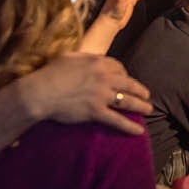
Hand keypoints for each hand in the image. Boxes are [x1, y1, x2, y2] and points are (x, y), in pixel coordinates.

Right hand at [15, 52, 151, 134]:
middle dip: (140, 90)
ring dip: (141, 106)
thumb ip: (84, 58)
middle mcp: (104, 77)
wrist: (39, 92)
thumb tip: (92, 59)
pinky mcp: (96, 111)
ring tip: (148, 109)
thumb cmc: (50, 74)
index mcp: (98, 62)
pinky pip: (117, 120)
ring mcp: (101, 95)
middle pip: (129, 84)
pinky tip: (139, 130)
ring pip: (128, 101)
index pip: (119, 67)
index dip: (124, 74)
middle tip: (146, 95)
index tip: (126, 79)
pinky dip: (130, 126)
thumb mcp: (69, 57)